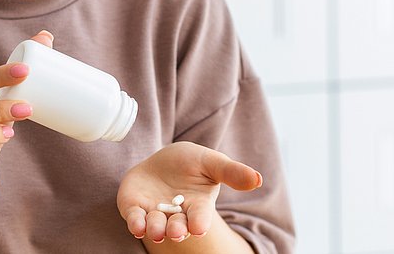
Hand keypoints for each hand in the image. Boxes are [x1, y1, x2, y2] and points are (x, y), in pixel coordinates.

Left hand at [117, 141, 262, 243]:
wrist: (162, 161)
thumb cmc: (191, 163)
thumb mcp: (212, 162)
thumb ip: (232, 172)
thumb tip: (258, 179)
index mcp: (197, 206)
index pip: (200, 217)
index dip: (199, 222)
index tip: (199, 227)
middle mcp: (177, 215)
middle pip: (178, 226)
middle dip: (177, 230)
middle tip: (176, 231)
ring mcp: (154, 213)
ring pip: (156, 226)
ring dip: (156, 230)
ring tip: (157, 230)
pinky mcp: (135, 208)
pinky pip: (135, 219)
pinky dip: (136, 223)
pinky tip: (138, 226)